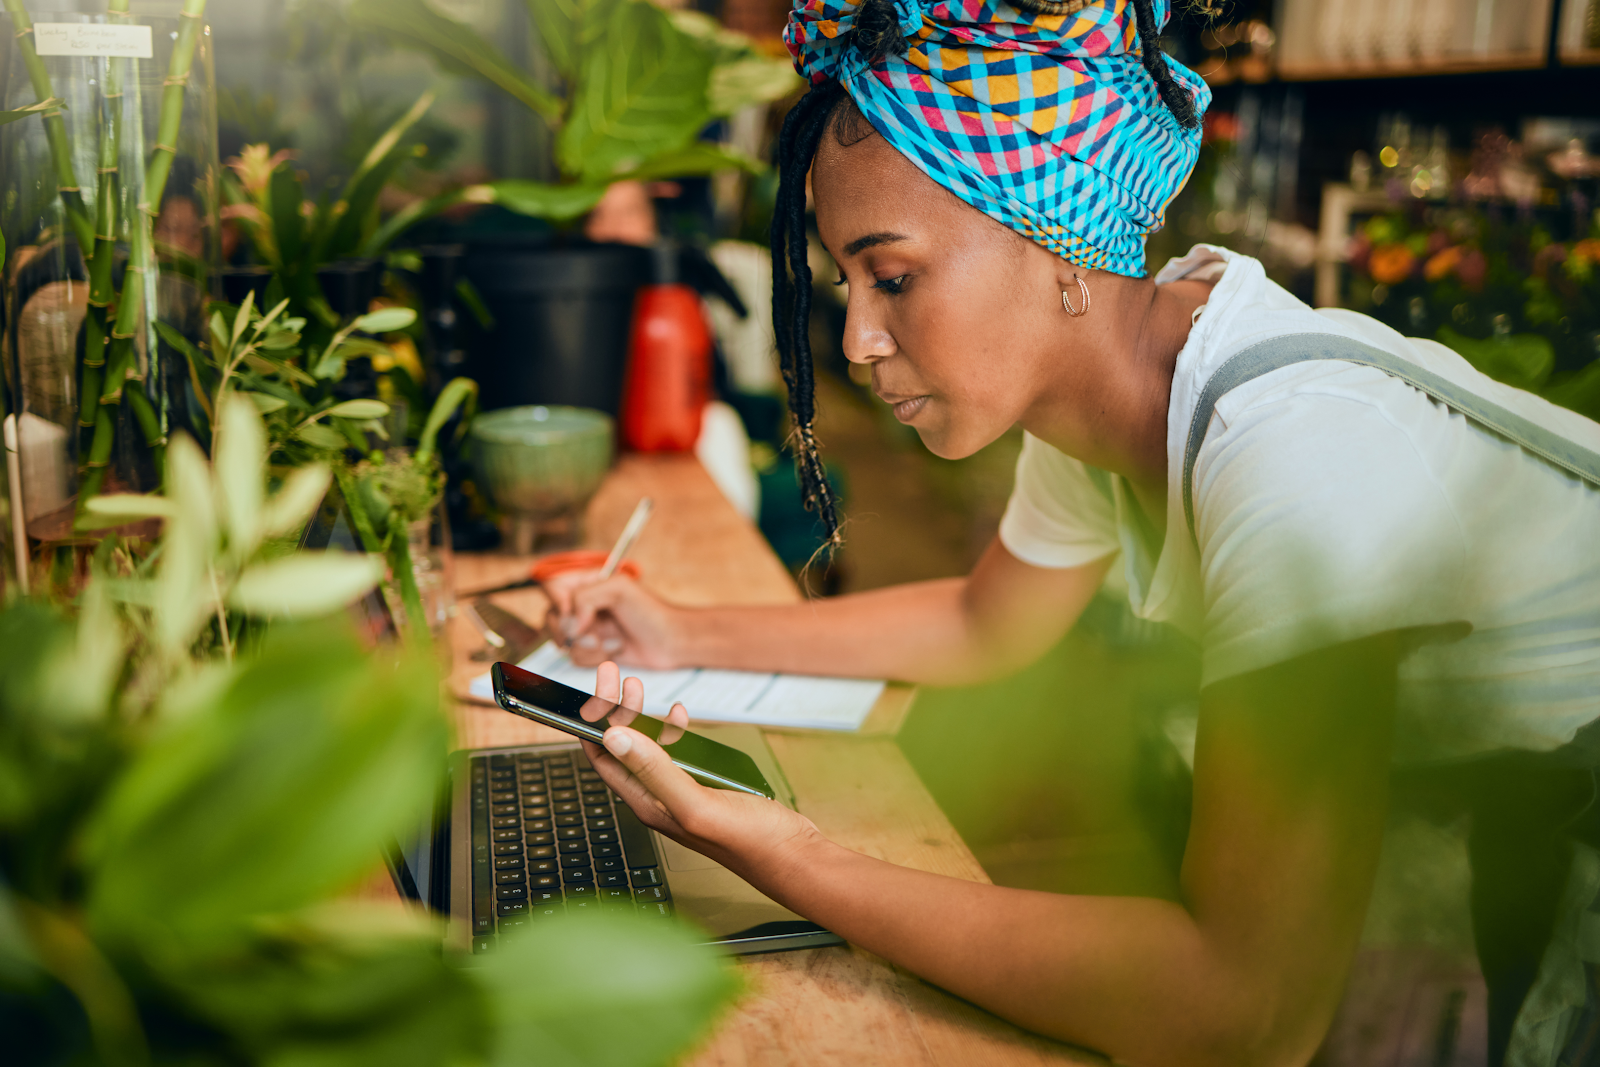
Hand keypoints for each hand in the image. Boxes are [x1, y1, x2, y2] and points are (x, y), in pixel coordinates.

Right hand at [543, 570, 683, 668]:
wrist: (670, 642)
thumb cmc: (651, 612)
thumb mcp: (619, 589)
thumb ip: (586, 597)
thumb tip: (570, 622)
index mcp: (587, 581)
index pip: (552, 585)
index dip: (558, 601)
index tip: (571, 612)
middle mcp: (582, 604)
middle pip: (550, 616)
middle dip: (574, 630)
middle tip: (593, 633)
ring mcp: (585, 628)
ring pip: (562, 641)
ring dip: (589, 646)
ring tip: (613, 642)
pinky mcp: (591, 650)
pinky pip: (575, 657)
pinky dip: (595, 658)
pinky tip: (616, 649)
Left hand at [579, 662, 822, 885]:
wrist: (792, 856)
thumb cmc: (749, 842)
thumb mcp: (697, 803)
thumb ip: (656, 771)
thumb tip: (613, 738)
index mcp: (647, 804)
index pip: (602, 759)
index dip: (591, 723)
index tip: (595, 690)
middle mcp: (658, 798)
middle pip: (620, 747)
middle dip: (612, 709)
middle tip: (612, 674)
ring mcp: (680, 791)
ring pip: (646, 746)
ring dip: (638, 715)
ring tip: (638, 687)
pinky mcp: (703, 785)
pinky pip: (676, 753)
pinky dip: (673, 730)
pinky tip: (680, 716)